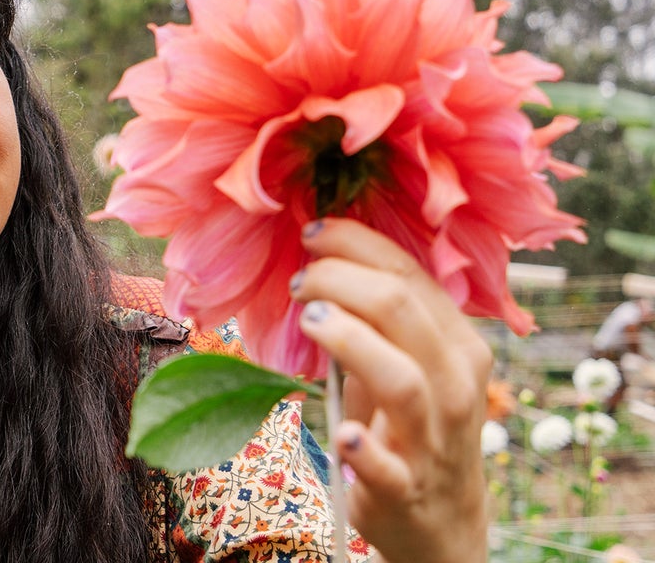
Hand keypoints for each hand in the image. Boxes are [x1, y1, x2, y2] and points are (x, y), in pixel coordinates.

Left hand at [290, 218, 491, 562]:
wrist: (441, 522)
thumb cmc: (413, 425)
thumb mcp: (409, 362)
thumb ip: (378, 315)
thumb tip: (321, 251)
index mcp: (459, 344)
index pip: (410, 274)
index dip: (356, 244)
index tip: (311, 233)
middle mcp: (455, 386)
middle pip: (402, 311)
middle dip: (341, 280)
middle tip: (298, 281)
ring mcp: (432, 440)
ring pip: (401, 378)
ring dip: (350, 342)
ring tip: (310, 319)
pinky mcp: (403, 490)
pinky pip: (388, 467)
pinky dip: (365, 449)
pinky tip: (345, 435)